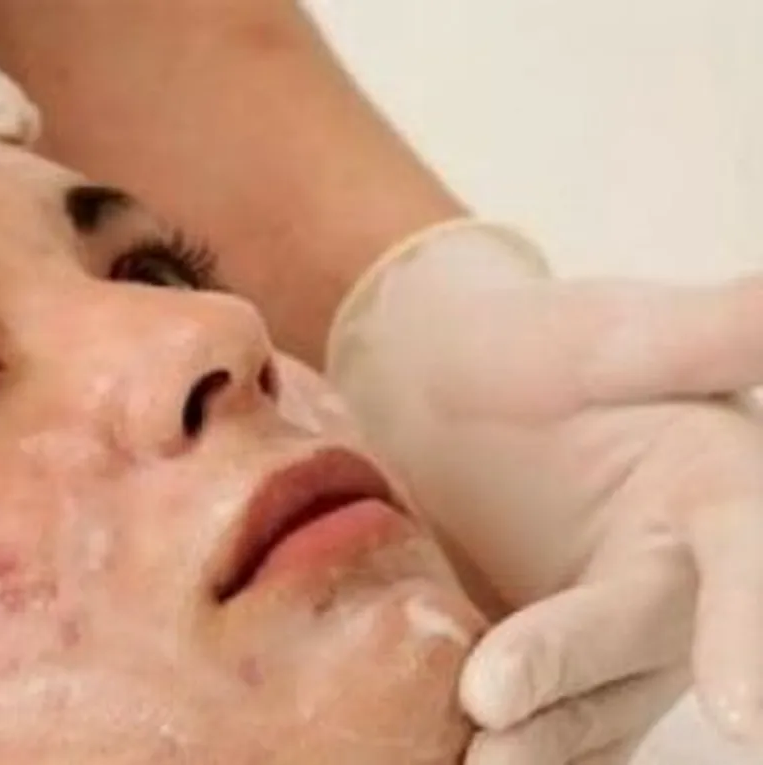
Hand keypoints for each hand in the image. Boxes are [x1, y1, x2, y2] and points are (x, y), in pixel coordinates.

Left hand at [326, 221, 762, 762]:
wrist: (436, 384)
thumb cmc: (530, 347)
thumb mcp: (615, 333)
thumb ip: (716, 331)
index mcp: (720, 495)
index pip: (747, 564)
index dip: (747, 631)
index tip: (741, 708)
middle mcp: (681, 579)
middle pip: (644, 640)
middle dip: (575, 676)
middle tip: (492, 704)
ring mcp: (614, 633)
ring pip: (595, 704)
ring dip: (540, 742)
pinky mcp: (551, 667)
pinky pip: (545, 722)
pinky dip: (514, 749)